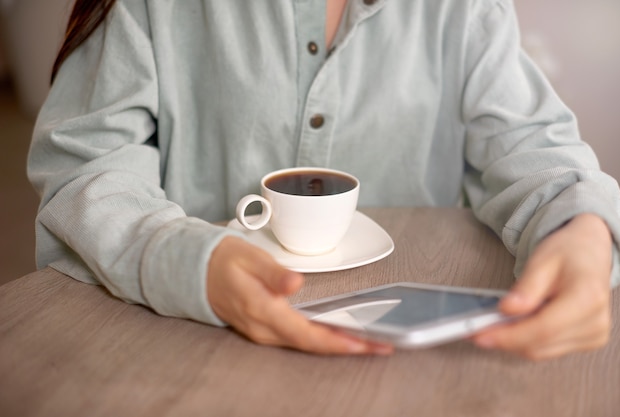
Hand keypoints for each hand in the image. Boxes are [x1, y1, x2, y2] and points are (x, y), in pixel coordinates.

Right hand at [207, 236, 392, 354]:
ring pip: (305, 344)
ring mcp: (262, 332)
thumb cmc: (224, 260)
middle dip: (347, 347)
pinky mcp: (264, 329)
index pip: (306, 334)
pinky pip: (297, 339)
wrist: (196, 270)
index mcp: (261, 310)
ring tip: (367, 341)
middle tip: (381, 345)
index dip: (337, 341)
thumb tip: (295, 284)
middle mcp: (263, 328)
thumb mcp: (248, 257)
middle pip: (311, 345)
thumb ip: (273, 272)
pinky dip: (321, 340)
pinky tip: (337, 335)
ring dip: (337, 345)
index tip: (364, 343)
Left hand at [473, 213, 612, 359]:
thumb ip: (526, 288)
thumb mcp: (542, 260)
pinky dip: (526, 341)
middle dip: (504, 339)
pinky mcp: (588, 340)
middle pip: (540, 345)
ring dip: (512, 342)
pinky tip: (512, 326)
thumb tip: (507, 310)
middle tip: (473, 330)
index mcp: (587, 298)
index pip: (543, 329)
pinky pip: (548, 350)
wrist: (589, 252)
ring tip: (489, 325)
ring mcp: (594, 334)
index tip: (479, 335)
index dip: (508, 336)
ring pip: (541, 352)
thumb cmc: (567, 251)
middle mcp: (595, 321)